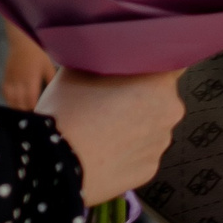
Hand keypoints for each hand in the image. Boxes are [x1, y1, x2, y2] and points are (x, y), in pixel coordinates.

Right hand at [0, 19, 57, 110]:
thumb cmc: (37, 55)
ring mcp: (10, 80)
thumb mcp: (48, 66)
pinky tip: (13, 104)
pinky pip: (5, 93)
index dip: (33, 109)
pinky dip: (8, 100)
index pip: (31, 99)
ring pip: (11, 100)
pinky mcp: (5, 78)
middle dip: (25, 111)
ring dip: (16, 108)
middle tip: (31, 118)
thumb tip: (53, 93)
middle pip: (20, 102)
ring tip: (22, 114)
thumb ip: (50, 80)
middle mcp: (19, 82)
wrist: (22, 43)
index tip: (38, 115)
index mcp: (31, 79)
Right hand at [45, 68, 184, 205]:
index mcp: (160, 83)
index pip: (170, 64)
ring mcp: (160, 145)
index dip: (153, 64)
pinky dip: (127, 151)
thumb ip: (104, 57)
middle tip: (109, 100)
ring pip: (151, 127)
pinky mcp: (149, 171)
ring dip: (134, 125)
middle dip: (141, 96)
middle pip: (160, 97)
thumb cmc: (67, 112)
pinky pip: (141, 153)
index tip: (135, 67)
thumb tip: (105, 52)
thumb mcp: (79, 69)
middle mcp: (170, 113)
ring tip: (101, 129)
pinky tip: (103, 151)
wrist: (52, 165)